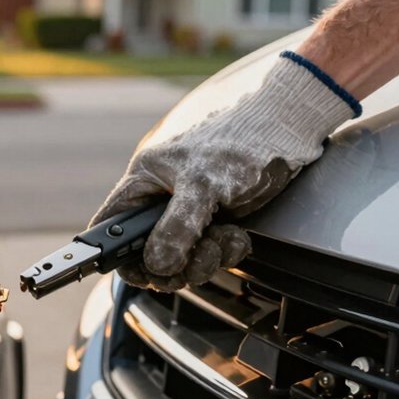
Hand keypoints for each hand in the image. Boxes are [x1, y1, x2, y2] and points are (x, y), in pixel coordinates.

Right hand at [91, 54, 357, 290]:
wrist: (289, 128)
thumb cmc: (241, 140)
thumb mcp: (204, 185)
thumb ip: (177, 226)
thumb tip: (157, 264)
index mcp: (143, 181)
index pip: (109, 227)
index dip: (119, 255)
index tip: (146, 270)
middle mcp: (159, 199)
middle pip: (147, 255)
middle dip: (176, 264)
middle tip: (200, 255)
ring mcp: (187, 213)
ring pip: (180, 261)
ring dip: (206, 259)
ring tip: (226, 237)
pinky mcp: (214, 222)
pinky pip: (208, 255)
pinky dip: (225, 252)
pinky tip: (238, 235)